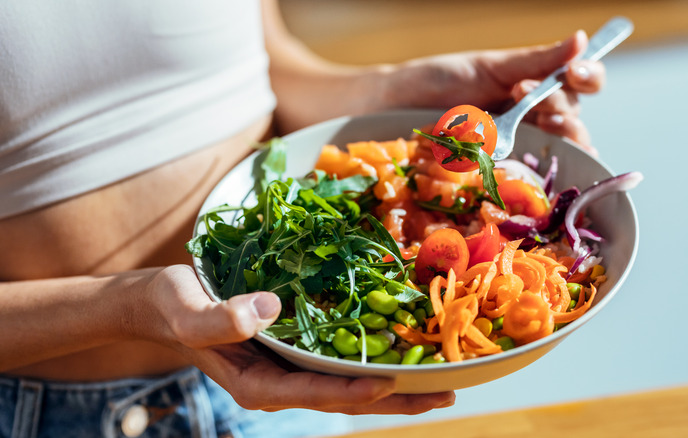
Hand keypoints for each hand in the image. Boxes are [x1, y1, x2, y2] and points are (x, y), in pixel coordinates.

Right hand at [145, 265, 454, 413]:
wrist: (165, 302)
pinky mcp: (295, 349)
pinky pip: (339, 360)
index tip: (391, 384)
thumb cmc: (172, 306)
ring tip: (439, 381)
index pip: (313, 392)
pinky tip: (401, 351)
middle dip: (394, 400)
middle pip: (343, 398)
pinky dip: (371, 358)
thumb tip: (266, 310)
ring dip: (393, 384)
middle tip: (444, 394)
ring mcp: (289, 368)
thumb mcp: (187, 311)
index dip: (352, 392)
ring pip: (348, 382)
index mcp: (256, 384)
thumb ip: (218, 320)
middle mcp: (279, 382)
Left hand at [380, 30, 604, 153]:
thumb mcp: (489, 67)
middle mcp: (533, 119)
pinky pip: (534, 178)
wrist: (395, 107)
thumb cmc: (439, 82)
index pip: (579, 84)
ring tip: (543, 122)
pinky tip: (548, 167)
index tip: (573, 72)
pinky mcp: (501, 174)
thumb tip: (580, 39)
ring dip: (561, 135)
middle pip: (573, 118)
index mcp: (535, 89)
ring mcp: (519, 148)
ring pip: (562, 149)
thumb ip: (534, 60)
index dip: (587, 76)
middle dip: (562, 106)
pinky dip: (547, 174)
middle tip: (529, 94)